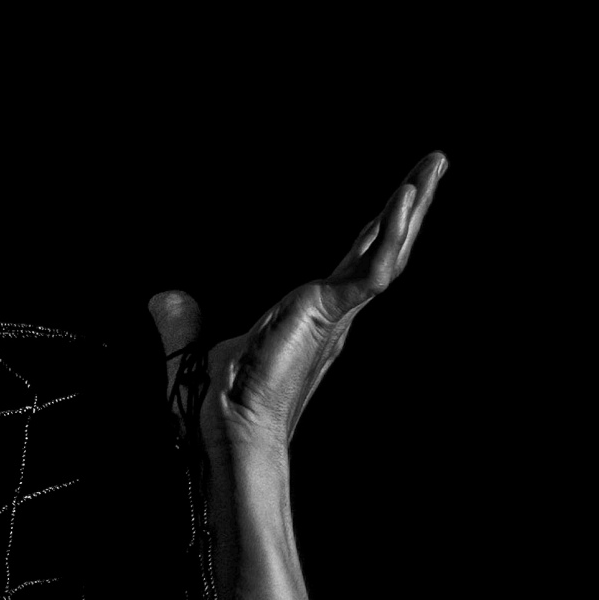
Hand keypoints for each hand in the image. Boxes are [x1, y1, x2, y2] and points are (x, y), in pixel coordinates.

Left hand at [149, 150, 447, 459]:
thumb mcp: (196, 350)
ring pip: (387, 252)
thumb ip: (184, 323)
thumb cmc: (218, 410)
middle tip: (435, 163)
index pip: (353, 263)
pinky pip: (372, 269)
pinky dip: (390, 233)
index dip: (377, 230)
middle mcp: (332, 315)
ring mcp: (335, 315)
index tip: (399, 199)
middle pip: (381, 249)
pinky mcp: (331, 315)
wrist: (230, 436)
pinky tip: (406, 198)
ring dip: (412, 206)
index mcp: (311, 318)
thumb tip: (163, 300)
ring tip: (435, 163)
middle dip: (410, 206)